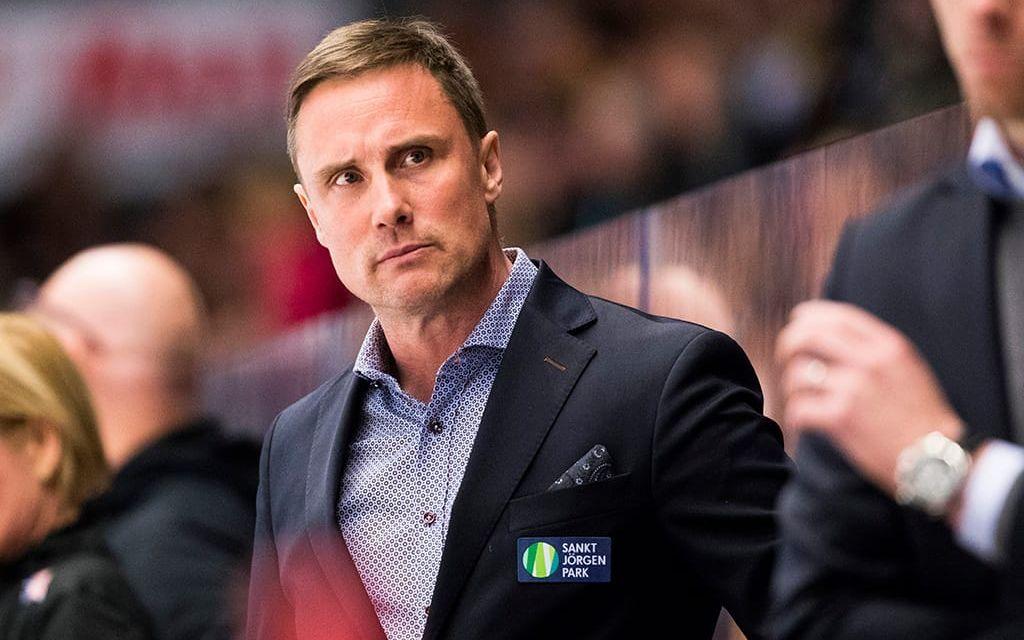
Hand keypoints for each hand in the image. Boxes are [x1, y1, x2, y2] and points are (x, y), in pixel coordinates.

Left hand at [776, 300, 963, 493]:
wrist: (937, 459)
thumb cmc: (921, 417)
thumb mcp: (908, 369)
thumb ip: (876, 349)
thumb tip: (834, 333)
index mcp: (888, 346)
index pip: (838, 316)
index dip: (809, 316)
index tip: (796, 322)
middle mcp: (869, 362)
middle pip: (808, 336)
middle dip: (788, 344)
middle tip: (785, 359)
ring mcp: (854, 389)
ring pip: (798, 373)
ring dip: (791, 386)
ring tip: (801, 398)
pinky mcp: (841, 418)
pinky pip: (799, 407)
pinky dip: (795, 416)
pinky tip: (802, 422)